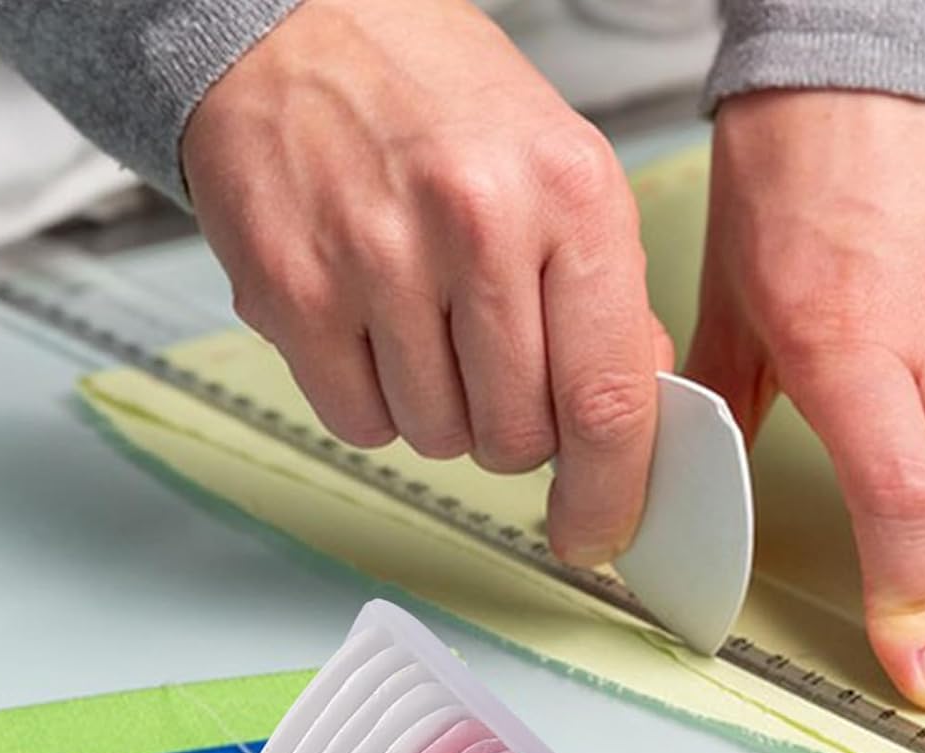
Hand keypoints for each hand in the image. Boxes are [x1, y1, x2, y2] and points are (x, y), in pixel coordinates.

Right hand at [182, 0, 672, 565]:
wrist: (292, 28)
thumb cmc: (434, 99)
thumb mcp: (562, 167)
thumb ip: (605, 296)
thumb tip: (633, 409)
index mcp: (569, 192)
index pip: (608, 399)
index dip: (610, 492)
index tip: (600, 530)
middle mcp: (477, 223)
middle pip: (519, 438)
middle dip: (517, 433)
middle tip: (495, 366)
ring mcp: (377, 260)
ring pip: (440, 439)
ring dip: (442, 412)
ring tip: (426, 320)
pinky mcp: (296, 293)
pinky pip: (362, 424)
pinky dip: (375, 402)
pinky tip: (374, 328)